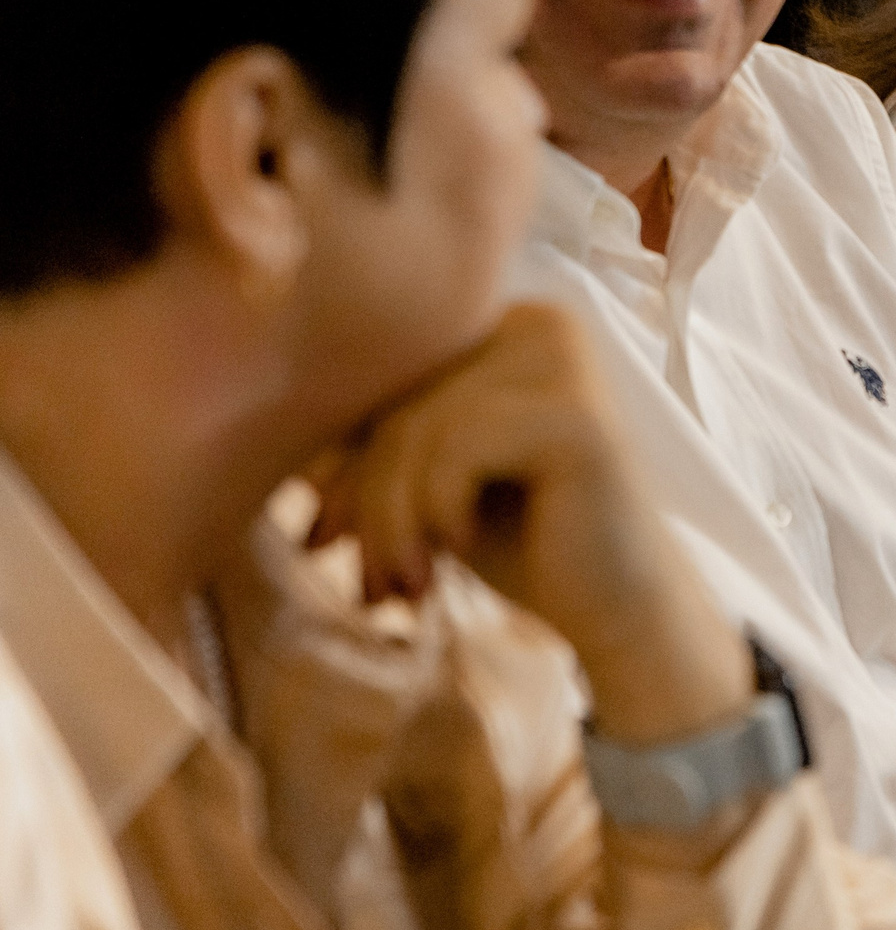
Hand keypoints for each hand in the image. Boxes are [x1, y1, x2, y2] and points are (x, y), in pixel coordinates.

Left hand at [308, 304, 751, 748]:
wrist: (618, 609)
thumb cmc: (524, 539)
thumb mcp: (432, 476)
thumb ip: (373, 435)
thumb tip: (244, 422)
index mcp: (507, 320)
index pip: (391, 372)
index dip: (343, 456)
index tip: (323, 537)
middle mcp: (543, 321)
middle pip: (400, 397)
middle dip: (365, 498)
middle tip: (370, 581)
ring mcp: (567, 362)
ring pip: (418, 427)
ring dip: (393, 520)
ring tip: (405, 585)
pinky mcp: (575, 414)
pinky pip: (456, 450)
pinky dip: (438, 513)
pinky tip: (460, 552)